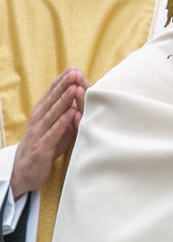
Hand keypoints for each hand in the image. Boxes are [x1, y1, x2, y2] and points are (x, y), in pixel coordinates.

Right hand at [10, 68, 88, 196]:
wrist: (23, 173)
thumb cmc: (43, 149)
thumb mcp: (55, 130)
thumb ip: (66, 118)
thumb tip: (80, 105)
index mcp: (40, 114)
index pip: (51, 94)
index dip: (62, 81)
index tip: (74, 69)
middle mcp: (37, 120)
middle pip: (52, 99)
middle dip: (64, 85)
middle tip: (75, 72)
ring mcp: (38, 133)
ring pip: (52, 113)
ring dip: (64, 100)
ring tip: (75, 87)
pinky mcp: (41, 147)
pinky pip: (53, 132)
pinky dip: (63, 122)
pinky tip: (72, 112)